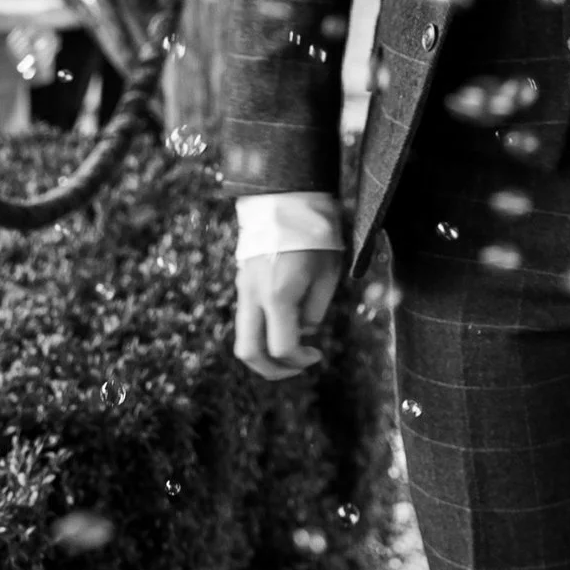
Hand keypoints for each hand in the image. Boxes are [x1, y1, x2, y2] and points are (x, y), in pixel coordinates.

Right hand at [232, 247, 342, 377]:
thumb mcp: (327, 273)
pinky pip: (246, 318)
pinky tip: (283, 323)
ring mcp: (243, 289)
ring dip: (264, 351)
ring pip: (242, 337)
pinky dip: (262, 330)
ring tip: (291, 349)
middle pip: (248, 352)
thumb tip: (303, 329)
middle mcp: (254, 297)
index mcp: (279, 296)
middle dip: (271, 369)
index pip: (282, 347)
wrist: (284, 200)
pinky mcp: (242, 282)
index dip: (300, 360)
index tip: (317, 355)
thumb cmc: (314, 236)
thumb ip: (315, 309)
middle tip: (295, 368)